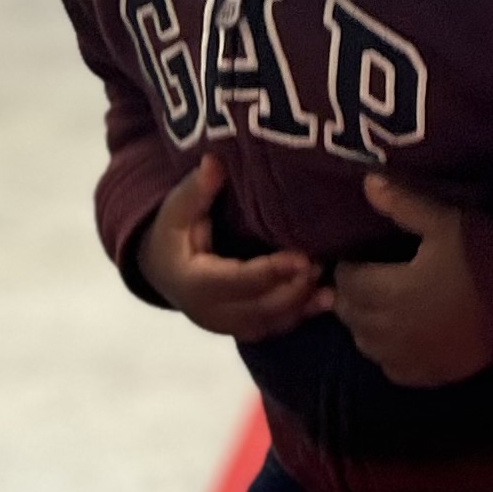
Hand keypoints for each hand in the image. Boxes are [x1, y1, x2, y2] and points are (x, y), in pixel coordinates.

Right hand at [136, 155, 326, 340]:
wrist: (164, 270)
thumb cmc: (174, 234)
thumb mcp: (177, 209)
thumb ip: (197, 189)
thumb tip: (214, 162)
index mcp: (193, 283)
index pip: (238, 281)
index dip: (271, 272)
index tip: (302, 257)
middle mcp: (209, 313)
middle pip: (259, 308)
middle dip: (293, 290)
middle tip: (320, 265)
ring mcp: (227, 326)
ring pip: (270, 323)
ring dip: (301, 306)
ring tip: (329, 285)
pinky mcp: (242, 329)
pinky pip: (274, 328)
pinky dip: (300, 316)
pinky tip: (325, 299)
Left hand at [332, 175, 492, 388]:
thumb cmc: (484, 256)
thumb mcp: (443, 221)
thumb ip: (403, 205)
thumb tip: (367, 182)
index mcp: (389, 290)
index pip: (347, 282)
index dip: (346, 269)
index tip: (354, 259)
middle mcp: (392, 329)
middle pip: (352, 315)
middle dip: (350, 298)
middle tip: (360, 282)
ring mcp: (411, 356)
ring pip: (367, 345)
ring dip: (364, 327)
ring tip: (375, 310)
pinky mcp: (432, 373)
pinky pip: (393, 370)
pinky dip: (387, 355)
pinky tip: (399, 341)